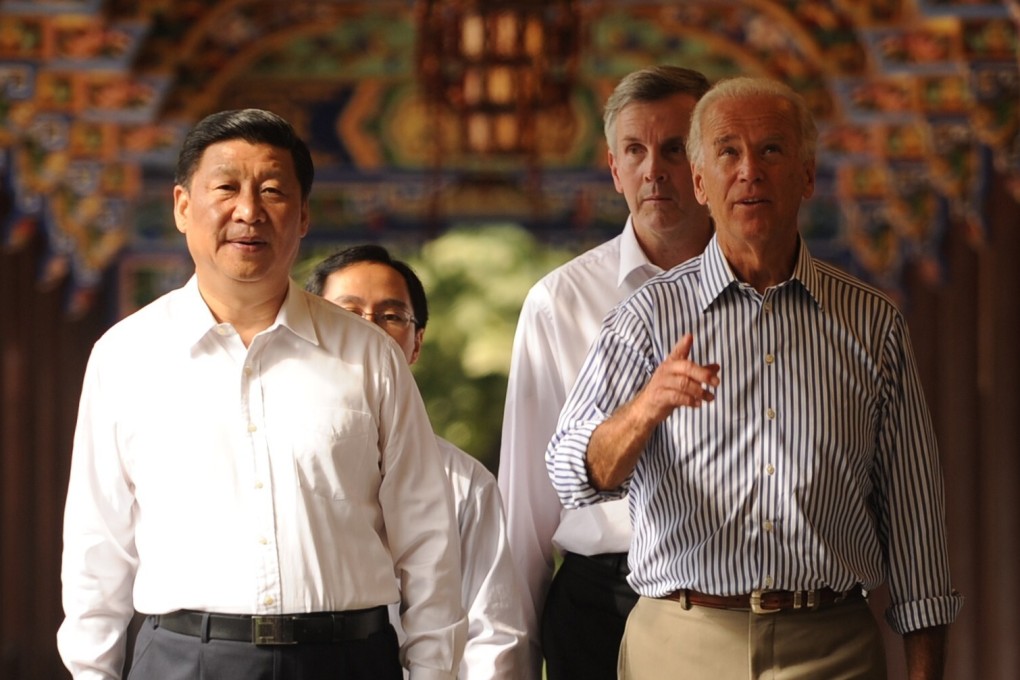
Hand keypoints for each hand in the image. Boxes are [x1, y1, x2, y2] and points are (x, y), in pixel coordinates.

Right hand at [586, 333, 719, 490]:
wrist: (645, 409)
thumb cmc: (665, 391)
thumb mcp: (682, 380)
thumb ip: (698, 373)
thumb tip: (717, 367)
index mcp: (670, 364)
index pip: (677, 352)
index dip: (683, 344)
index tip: (690, 336)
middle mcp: (665, 371)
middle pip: (686, 367)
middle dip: (703, 374)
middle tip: (716, 382)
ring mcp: (661, 383)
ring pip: (684, 383)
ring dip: (699, 391)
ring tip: (710, 397)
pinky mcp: (659, 397)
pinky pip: (677, 397)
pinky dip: (690, 400)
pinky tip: (698, 404)